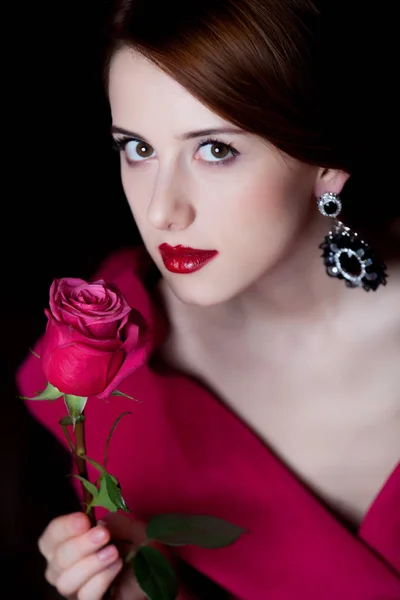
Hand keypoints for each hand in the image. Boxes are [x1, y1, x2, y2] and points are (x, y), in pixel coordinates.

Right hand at [38, 511, 160, 599]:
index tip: (84, 520)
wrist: (158, 567)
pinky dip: (101, 579)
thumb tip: (98, 525)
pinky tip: (117, 566)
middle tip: (103, 536)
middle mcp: (65, 569)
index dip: (63, 528)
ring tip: (113, 552)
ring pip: (66, 582)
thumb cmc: (137, 544)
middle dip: (80, 545)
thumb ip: (113, 523)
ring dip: (90, 564)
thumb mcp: (129, 527)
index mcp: (67, 545)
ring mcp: (77, 589)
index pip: (50, 538)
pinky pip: (85, 597)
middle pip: (57, 560)